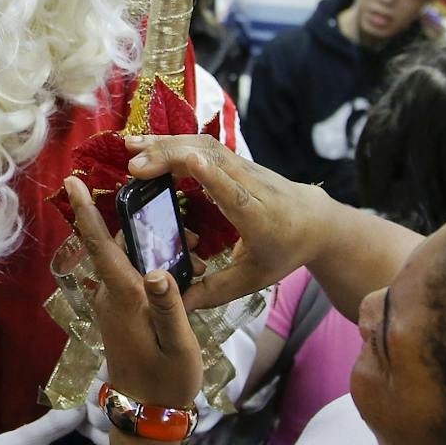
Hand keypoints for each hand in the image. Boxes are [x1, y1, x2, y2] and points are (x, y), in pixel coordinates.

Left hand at [63, 176, 203, 410]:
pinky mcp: (119, 312)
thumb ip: (169, 306)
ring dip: (157, 249)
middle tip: (192, 234)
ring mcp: (112, 304)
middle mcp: (111, 295)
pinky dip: (155, 266)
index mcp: (123, 296)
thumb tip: (159, 271)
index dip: (86, 211)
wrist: (146, 412)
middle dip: (148, 228)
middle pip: (120, 245)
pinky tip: (183, 276)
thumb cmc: (166, 379)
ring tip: (196, 256)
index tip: (71, 181)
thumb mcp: (178, 343)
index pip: (99, 245)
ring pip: (129, 260)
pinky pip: (132, 276)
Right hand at [121, 136, 322, 311]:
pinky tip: (148, 145)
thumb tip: (175, 302)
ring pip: (206, 145)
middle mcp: (254, 186)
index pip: (237, 194)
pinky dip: (173, 142)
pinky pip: (203, 144)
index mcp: (260, 219)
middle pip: (214, 161)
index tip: (190, 162)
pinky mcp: (235, 160)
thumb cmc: (282, 253)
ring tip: (130, 147)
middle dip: (172, 156)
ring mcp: (245, 168)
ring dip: (166, 144)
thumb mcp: (252, 279)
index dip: (214, 178)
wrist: (315, 221)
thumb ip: (213, 291)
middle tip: (134, 166)